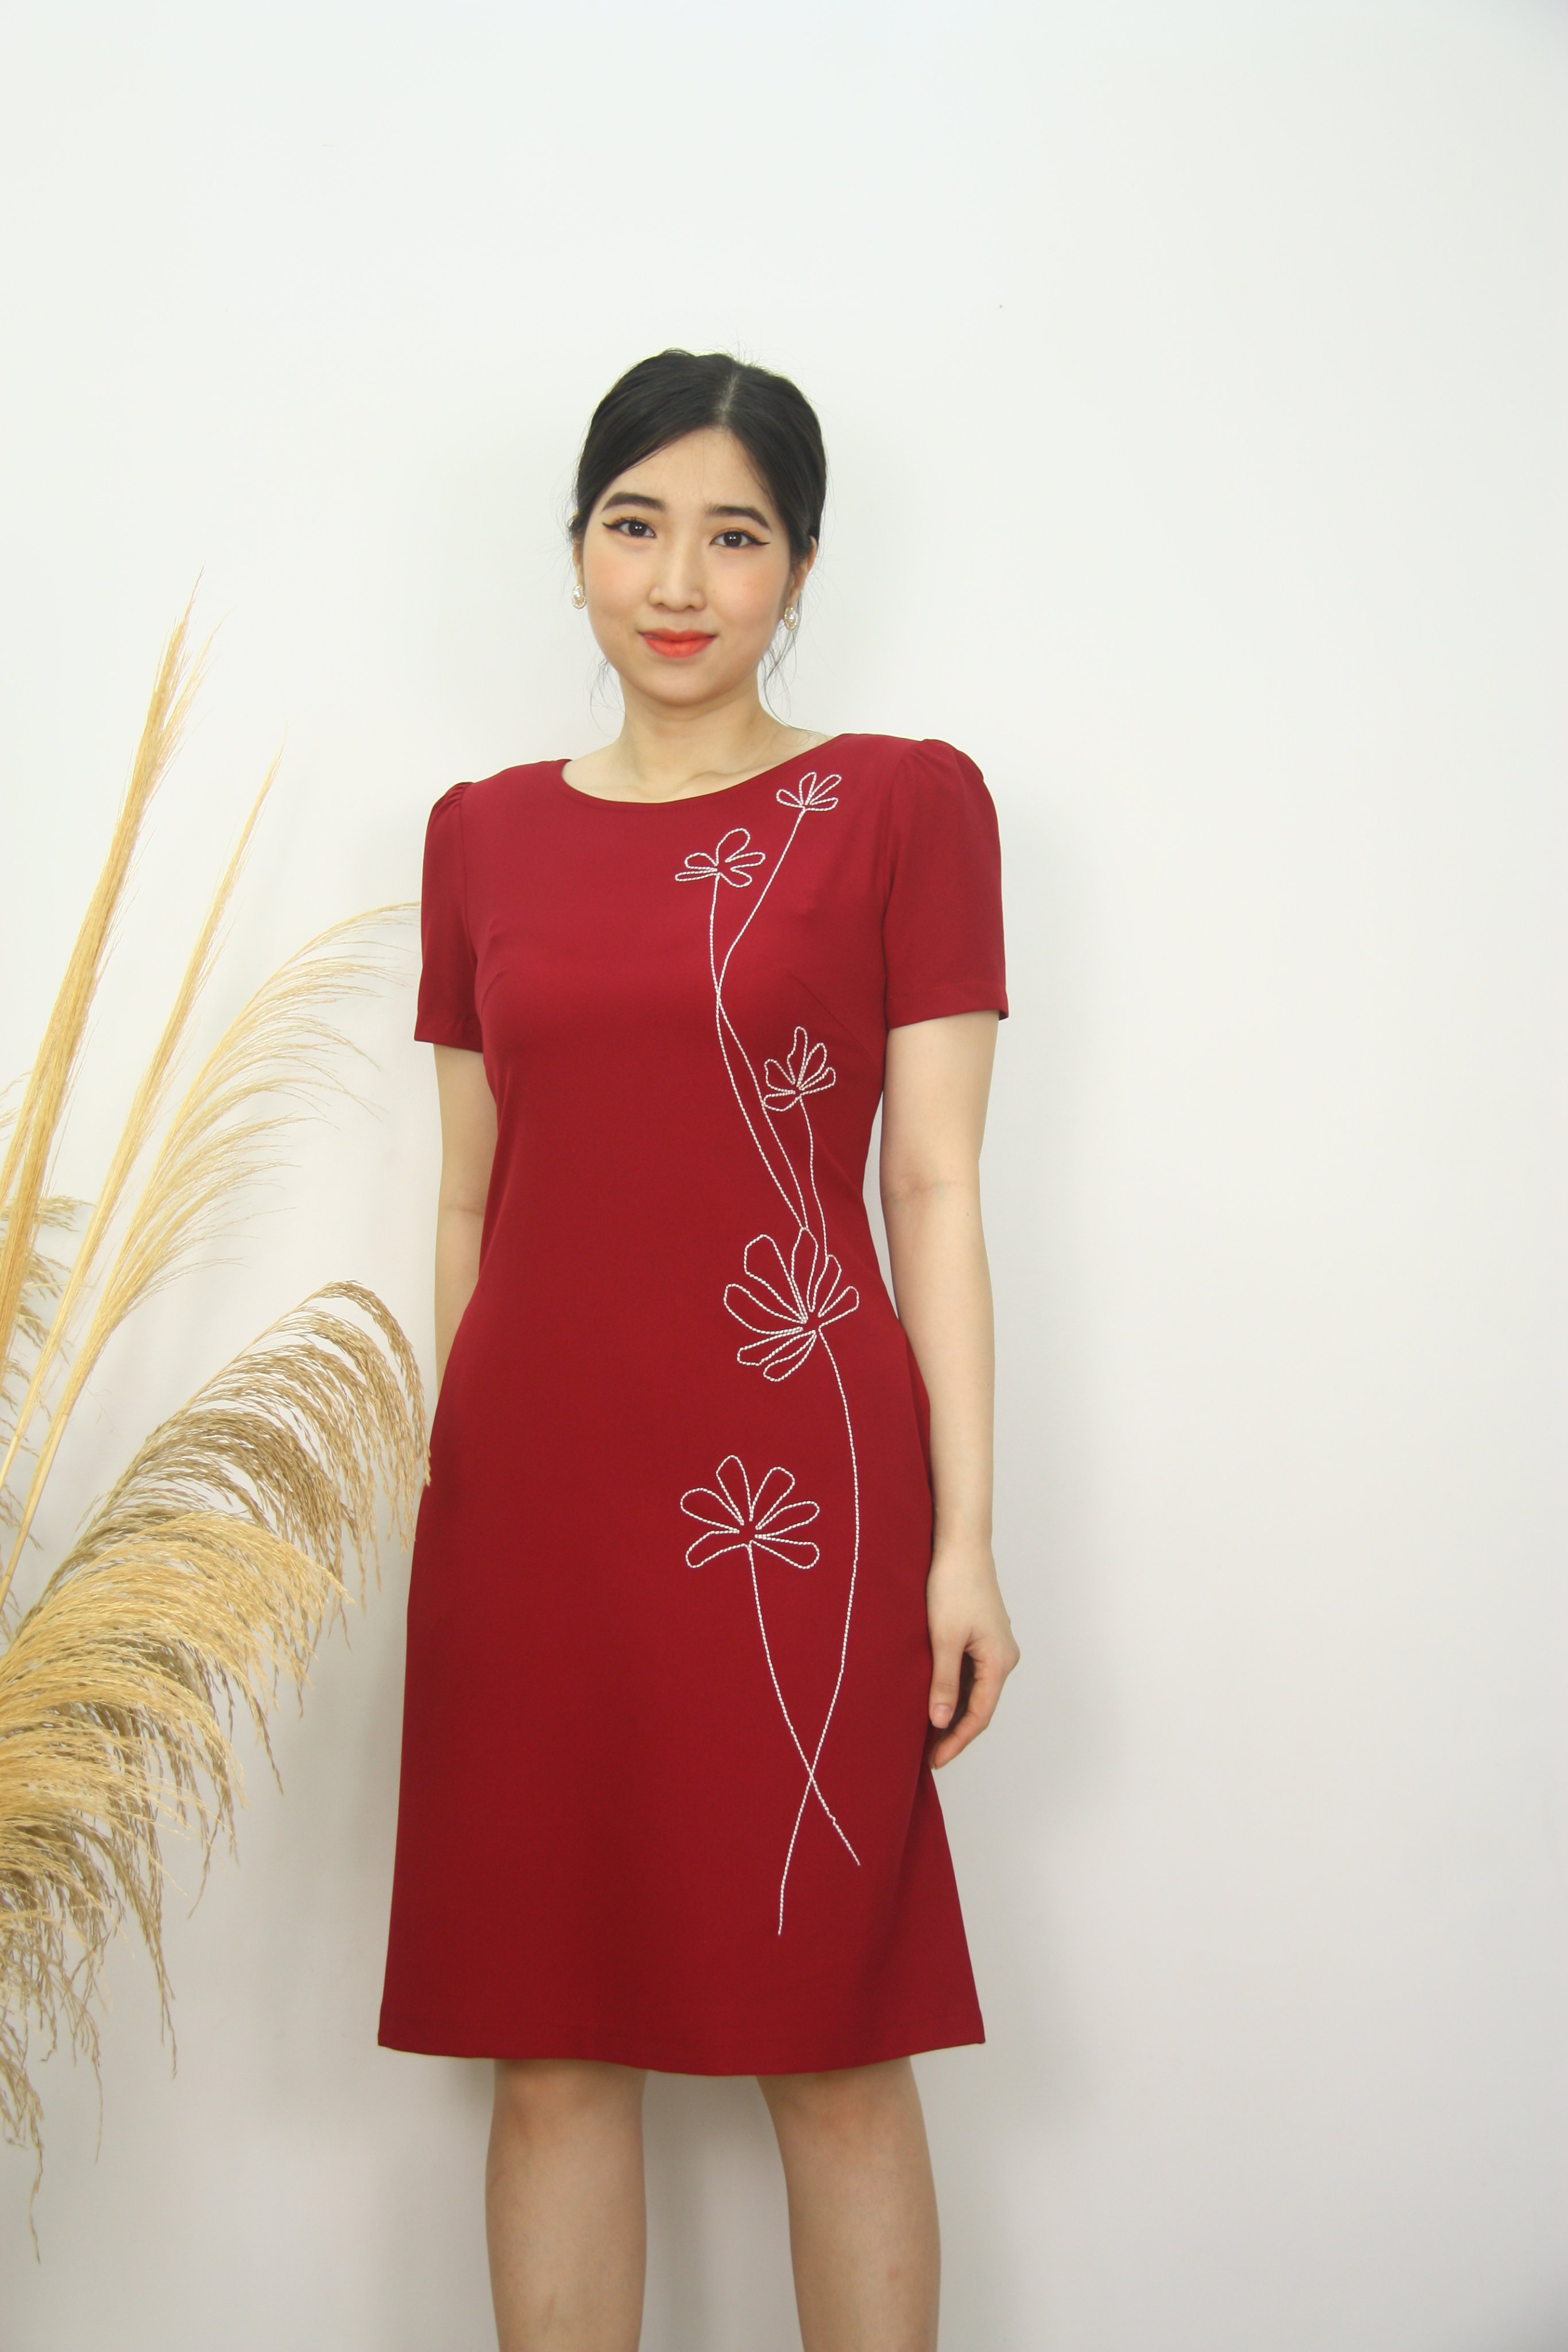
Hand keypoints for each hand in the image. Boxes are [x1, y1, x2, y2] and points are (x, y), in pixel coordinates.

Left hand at [925, 1538, 1019, 1768]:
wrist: (960, 1544)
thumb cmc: (954, 1585)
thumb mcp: (944, 1639)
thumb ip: (943, 1682)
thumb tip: (939, 1721)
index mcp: (1000, 1661)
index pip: (979, 1715)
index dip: (957, 1740)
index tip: (935, 1760)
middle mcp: (1003, 1656)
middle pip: (979, 1705)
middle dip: (954, 1730)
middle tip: (927, 1753)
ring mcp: (993, 1645)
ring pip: (974, 1689)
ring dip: (953, 1709)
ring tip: (926, 1732)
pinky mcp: (982, 1635)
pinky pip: (970, 1672)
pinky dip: (953, 1688)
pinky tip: (933, 1696)